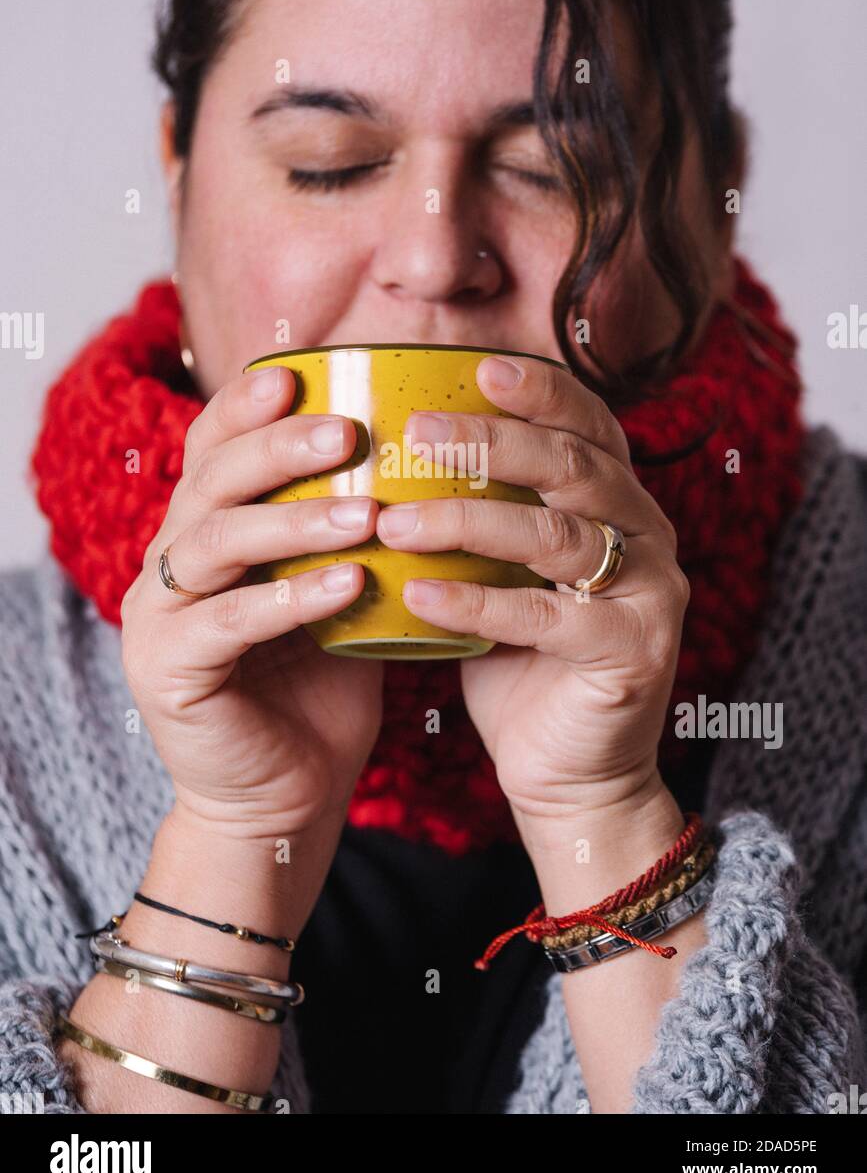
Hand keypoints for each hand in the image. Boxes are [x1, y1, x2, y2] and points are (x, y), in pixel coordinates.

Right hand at [119, 365, 382, 838]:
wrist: (287, 797)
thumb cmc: (321, 688)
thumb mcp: (341, 593)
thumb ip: (352, 531)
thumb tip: (424, 457)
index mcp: (204, 533)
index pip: (213, 451)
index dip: (247, 409)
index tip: (301, 374)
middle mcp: (170, 563)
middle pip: (211, 482)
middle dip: (277, 448)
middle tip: (345, 431)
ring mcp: (159, 616)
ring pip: (215, 541)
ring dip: (293, 520)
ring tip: (364, 511)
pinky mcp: (168, 671)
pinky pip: (228, 621)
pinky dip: (289, 598)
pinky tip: (349, 583)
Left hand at [375, 354, 689, 825]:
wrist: (572, 773)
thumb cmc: (523, 662)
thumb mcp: (504, 573)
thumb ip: (483, 514)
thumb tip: (394, 450)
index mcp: (621, 505)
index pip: (590, 427)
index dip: (543, 391)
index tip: (479, 366)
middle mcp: (649, 536)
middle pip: (573, 466)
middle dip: (492, 441)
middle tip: (419, 429)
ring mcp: (650, 593)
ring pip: (557, 534)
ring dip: (467, 519)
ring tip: (395, 521)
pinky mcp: (632, 652)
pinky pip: (545, 616)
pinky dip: (476, 601)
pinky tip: (418, 594)